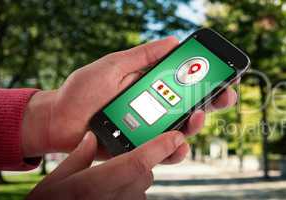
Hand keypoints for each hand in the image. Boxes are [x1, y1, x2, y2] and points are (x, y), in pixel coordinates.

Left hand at [21, 37, 237, 160]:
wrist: (57, 120)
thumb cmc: (82, 91)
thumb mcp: (113, 66)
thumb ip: (143, 56)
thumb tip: (174, 41)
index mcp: (155, 85)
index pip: (189, 81)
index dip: (211, 77)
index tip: (228, 72)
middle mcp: (159, 108)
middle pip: (197, 105)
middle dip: (216, 100)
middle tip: (225, 95)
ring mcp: (153, 130)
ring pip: (186, 130)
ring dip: (197, 124)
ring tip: (194, 117)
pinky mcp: (143, 150)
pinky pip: (166, 152)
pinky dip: (175, 149)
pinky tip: (177, 142)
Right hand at [27, 131, 184, 199]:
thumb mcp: (52, 184)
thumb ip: (77, 159)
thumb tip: (91, 138)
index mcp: (92, 186)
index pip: (137, 163)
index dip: (160, 148)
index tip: (176, 136)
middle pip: (143, 174)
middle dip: (138, 164)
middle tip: (114, 168)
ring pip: (142, 189)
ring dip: (132, 183)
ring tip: (104, 190)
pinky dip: (130, 197)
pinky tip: (108, 198)